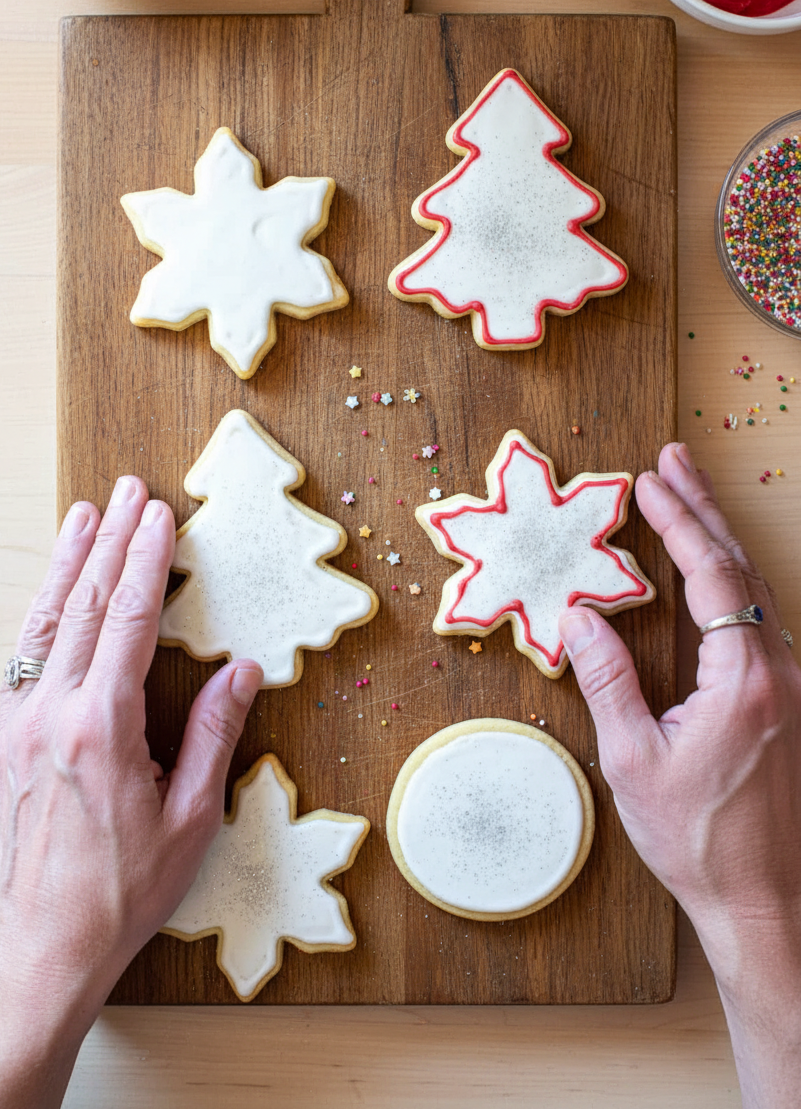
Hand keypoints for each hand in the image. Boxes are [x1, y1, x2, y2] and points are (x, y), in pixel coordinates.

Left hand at [0, 477, 262, 1108]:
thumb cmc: (123, 889)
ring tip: (84, 515)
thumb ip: (214, 734)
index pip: (129, 621)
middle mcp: (52, 715)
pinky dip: (42, 612)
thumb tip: (243, 671)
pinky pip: (23, 657)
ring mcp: (20, 724)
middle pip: (86, 607)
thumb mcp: (190, 817)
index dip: (147, 561)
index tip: (159, 516)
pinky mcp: (5, 740)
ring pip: (46, 623)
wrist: (46, 943)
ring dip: (69, 564)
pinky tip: (52, 590)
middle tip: (128, 491)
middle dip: (111, 542)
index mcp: (101, 728)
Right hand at [558, 442, 800, 1108]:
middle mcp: (781, 672)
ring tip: (685, 496)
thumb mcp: (633, 761)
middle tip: (671, 460)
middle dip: (701, 507)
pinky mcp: (792, 702)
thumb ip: (607, 682)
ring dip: (717, 539)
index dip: (679, 521)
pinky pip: (762, 618)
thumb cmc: (697, 840)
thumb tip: (580, 618)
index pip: (712, 575)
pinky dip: (730, 579)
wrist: (764, 899)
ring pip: (756, 589)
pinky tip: (711, 571)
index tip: (649, 482)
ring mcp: (794, 685)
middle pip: (741, 566)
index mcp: (746, 680)